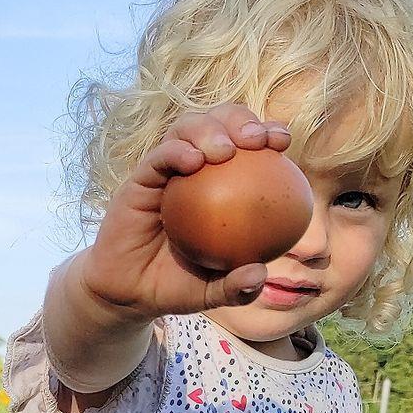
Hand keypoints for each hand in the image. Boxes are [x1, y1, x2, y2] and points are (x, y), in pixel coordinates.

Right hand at [76, 104, 293, 320]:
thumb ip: (237, 287)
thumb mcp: (213, 293)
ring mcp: (167, 171)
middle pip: (220, 122)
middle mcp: (195, 169)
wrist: (129, 293)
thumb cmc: (176, 287)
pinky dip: (177, 152)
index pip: (248, 146)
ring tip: (225, 151)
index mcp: (222, 184)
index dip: (268, 132)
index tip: (282, 143)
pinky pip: (159, 156)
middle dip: (241, 119)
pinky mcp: (140, 179)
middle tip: (258, 140)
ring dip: (210, 129)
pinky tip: (194, 162)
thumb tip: (260, 273)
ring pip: (188, 128)